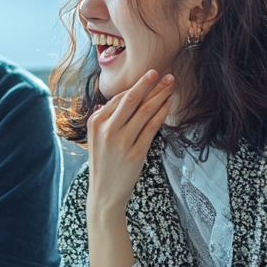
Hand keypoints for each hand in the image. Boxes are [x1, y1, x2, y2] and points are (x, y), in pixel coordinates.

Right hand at [85, 71, 173, 266]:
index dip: (137, 86)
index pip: (118, 99)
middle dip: (148, 84)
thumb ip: (104, 120)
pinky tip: (168, 104)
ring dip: (159, 95)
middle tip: (163, 72)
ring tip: (170, 84)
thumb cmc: (104, 165)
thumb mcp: (96, 140)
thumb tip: (111, 102)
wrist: (105, 194)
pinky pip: (151, 127)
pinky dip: (160, 113)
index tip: (150, 76)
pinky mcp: (134, 153)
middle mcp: (106, 129)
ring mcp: (120, 141)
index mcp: (95, 123)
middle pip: (131, 100)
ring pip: (143, 111)